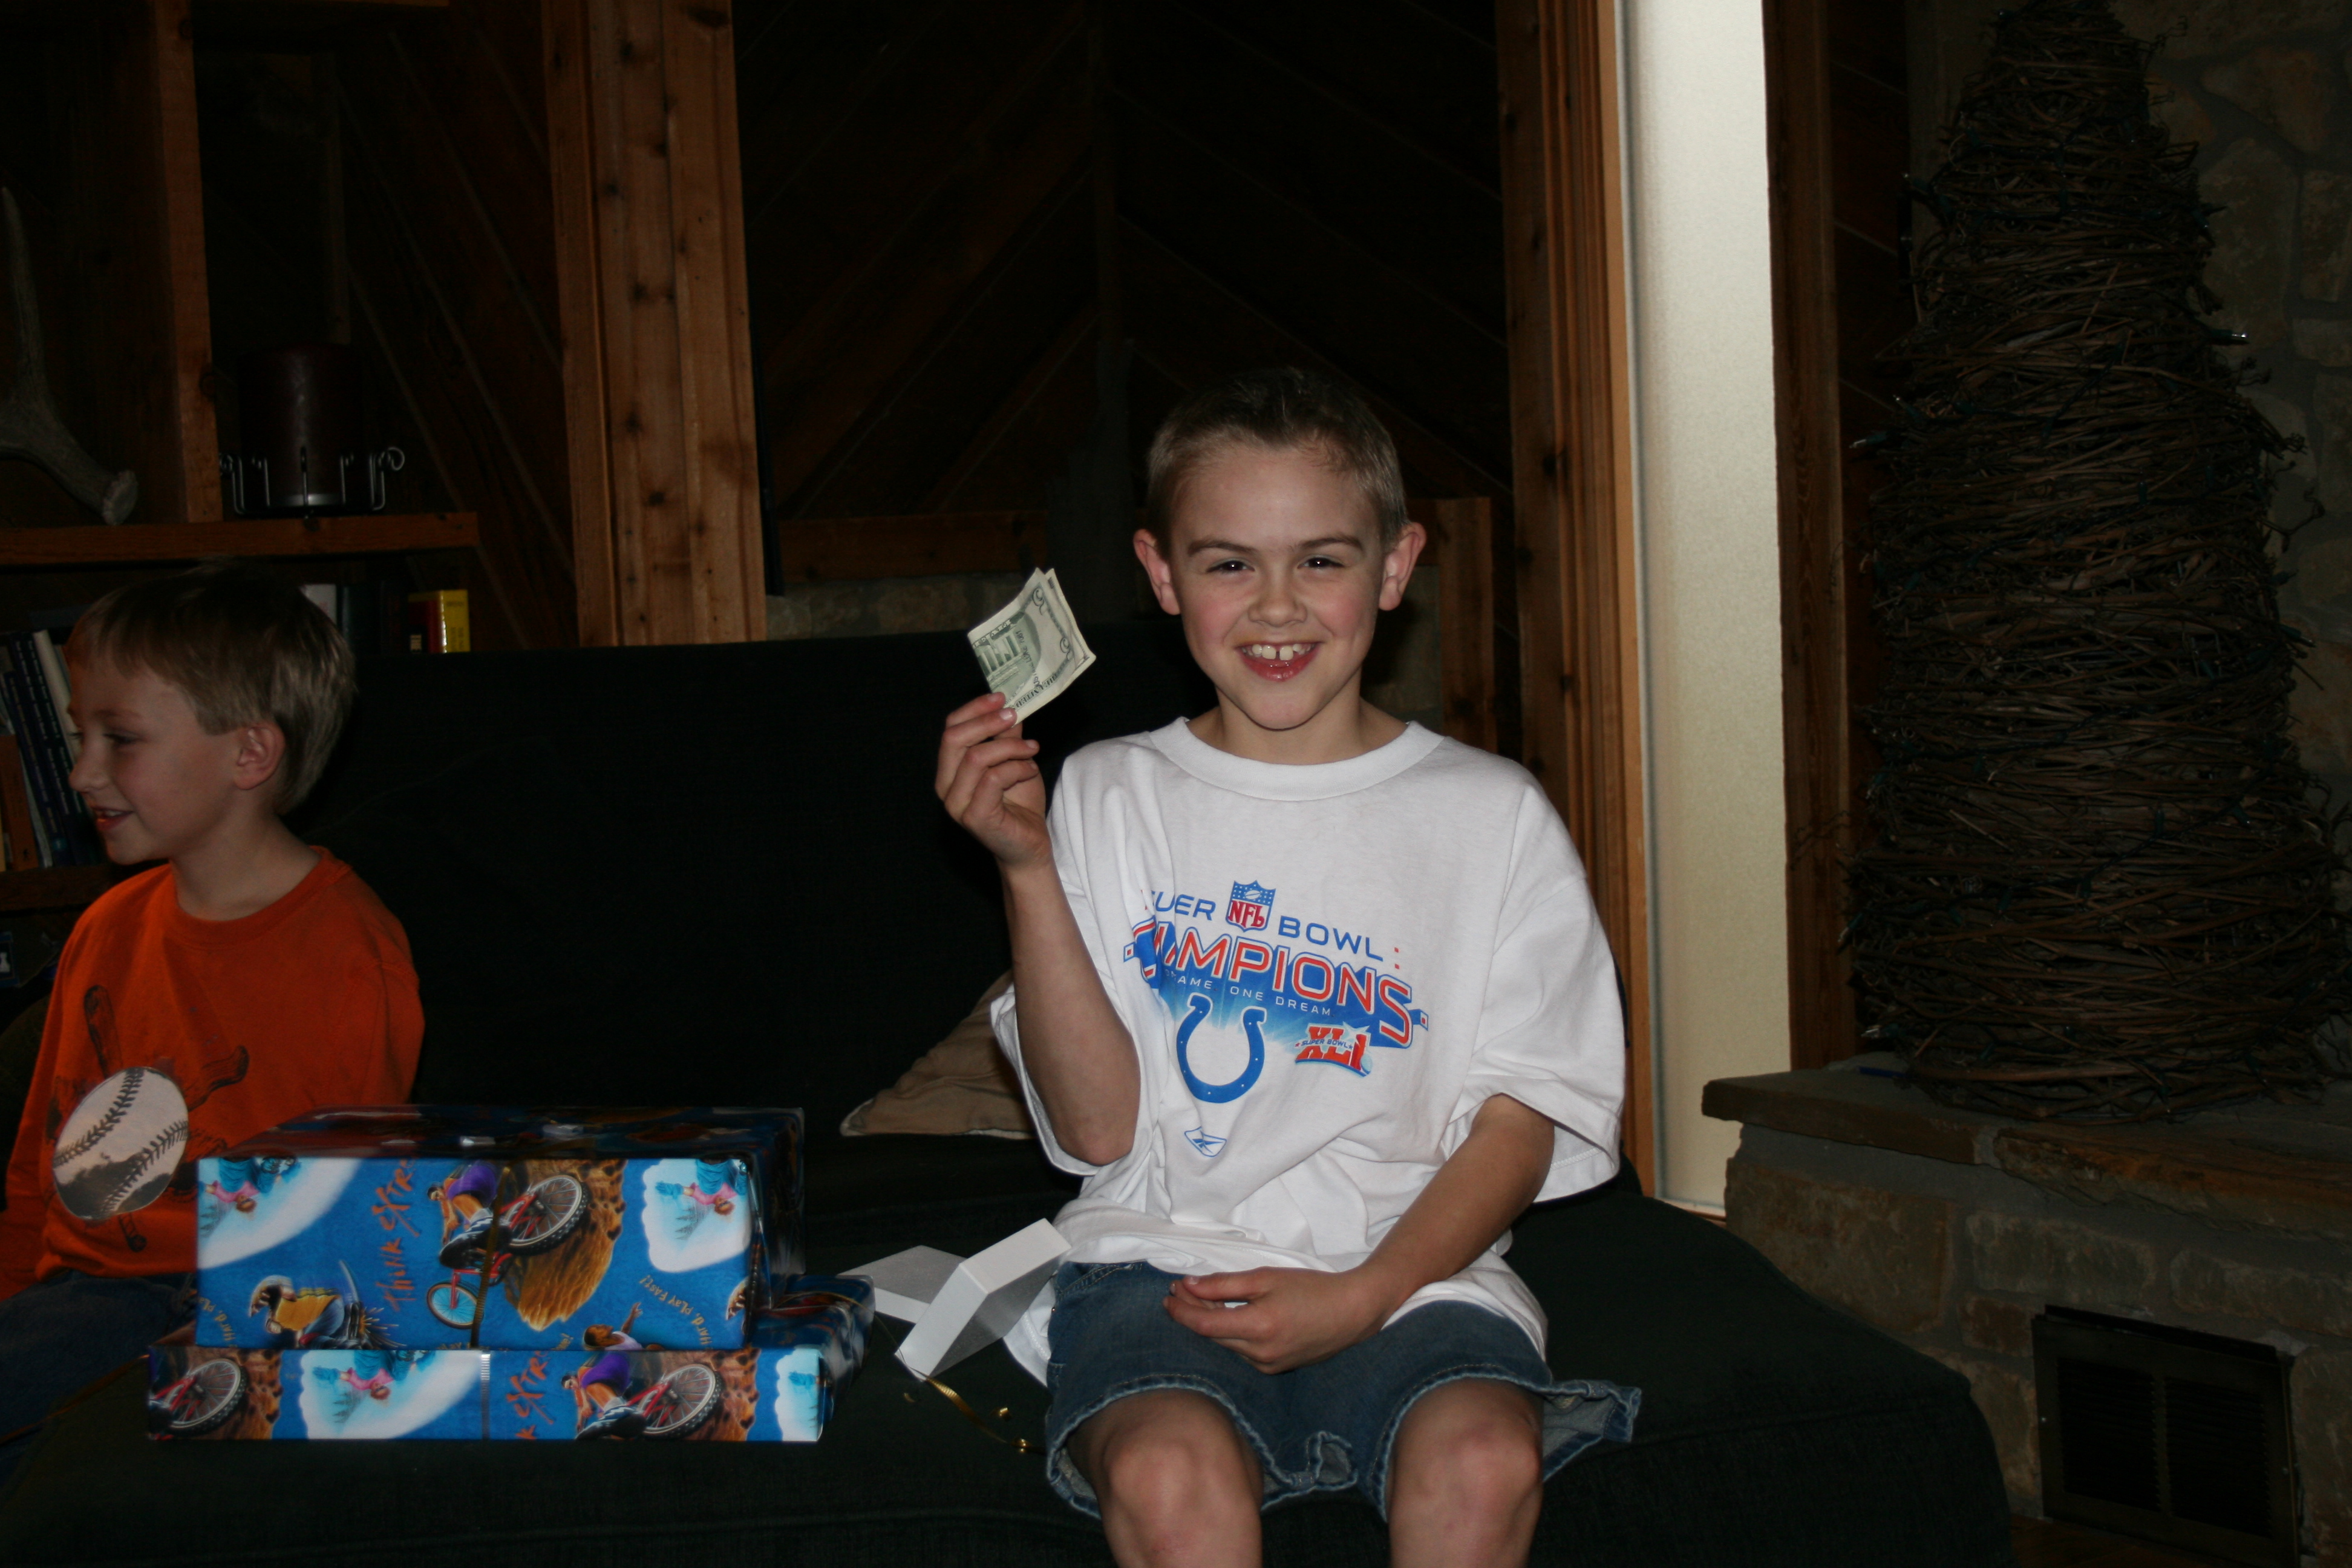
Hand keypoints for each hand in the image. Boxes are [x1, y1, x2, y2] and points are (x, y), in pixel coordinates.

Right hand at [936, 693, 1048, 868]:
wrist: (1029, 844)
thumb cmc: (1019, 803)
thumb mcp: (1014, 760)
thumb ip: (1006, 736)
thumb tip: (1008, 705)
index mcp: (950, 770)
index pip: (949, 729)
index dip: (974, 709)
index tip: (1001, 697)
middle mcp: (946, 786)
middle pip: (954, 739)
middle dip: (987, 722)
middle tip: (1014, 716)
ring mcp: (957, 804)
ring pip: (977, 757)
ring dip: (1010, 747)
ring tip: (1032, 749)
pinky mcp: (975, 817)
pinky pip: (993, 778)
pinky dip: (1016, 767)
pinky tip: (1030, 769)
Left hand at [1163, 1267, 1396, 1373]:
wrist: (1353, 1311)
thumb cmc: (1312, 1288)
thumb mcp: (1266, 1277)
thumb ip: (1224, 1283)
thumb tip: (1188, 1286)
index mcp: (1258, 1328)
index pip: (1204, 1326)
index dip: (1181, 1311)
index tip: (1168, 1295)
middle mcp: (1260, 1354)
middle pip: (1212, 1337)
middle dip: (1192, 1313)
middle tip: (1180, 1291)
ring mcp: (1268, 1365)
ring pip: (1226, 1346)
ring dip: (1210, 1324)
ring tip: (1200, 1299)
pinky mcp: (1275, 1368)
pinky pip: (1242, 1352)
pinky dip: (1230, 1334)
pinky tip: (1227, 1317)